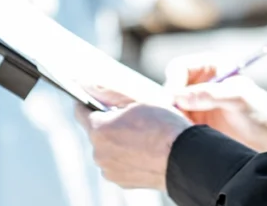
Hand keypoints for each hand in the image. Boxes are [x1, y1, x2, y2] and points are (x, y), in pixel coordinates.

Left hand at [74, 103, 191, 190]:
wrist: (185, 158)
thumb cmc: (164, 127)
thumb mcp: (137, 101)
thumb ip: (109, 93)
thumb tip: (86, 84)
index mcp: (99, 130)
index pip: (81, 112)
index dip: (88, 103)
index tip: (95, 100)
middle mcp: (99, 153)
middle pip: (97, 133)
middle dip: (109, 124)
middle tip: (131, 119)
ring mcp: (110, 170)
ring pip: (108, 149)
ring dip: (117, 142)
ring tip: (141, 136)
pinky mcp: (122, 181)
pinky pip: (118, 164)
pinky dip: (126, 157)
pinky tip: (144, 151)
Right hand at [166, 54, 266, 155]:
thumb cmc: (260, 111)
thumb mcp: (240, 99)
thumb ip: (212, 95)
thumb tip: (180, 96)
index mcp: (211, 66)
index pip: (180, 67)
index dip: (174, 82)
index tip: (174, 100)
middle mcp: (199, 82)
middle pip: (170, 88)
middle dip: (170, 102)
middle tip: (177, 118)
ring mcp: (194, 103)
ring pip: (170, 107)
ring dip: (173, 118)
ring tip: (185, 130)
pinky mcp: (193, 123)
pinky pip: (175, 124)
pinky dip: (176, 130)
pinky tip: (186, 137)